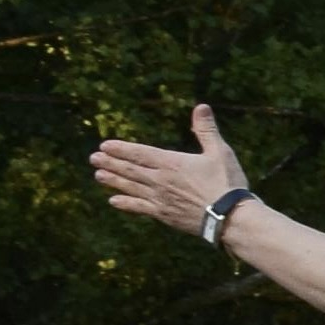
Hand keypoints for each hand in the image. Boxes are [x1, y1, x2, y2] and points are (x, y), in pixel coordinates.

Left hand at [89, 101, 249, 240]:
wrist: (231, 218)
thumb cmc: (228, 184)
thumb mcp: (220, 152)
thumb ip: (206, 130)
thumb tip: (202, 106)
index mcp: (171, 163)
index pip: (139, 153)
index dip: (121, 149)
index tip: (105, 145)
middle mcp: (160, 180)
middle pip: (129, 169)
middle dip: (110, 163)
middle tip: (93, 158)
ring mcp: (160, 198)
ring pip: (130, 187)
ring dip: (113, 181)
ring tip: (98, 175)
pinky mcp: (164, 215)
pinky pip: (139, 207)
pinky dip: (126, 204)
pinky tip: (114, 201)